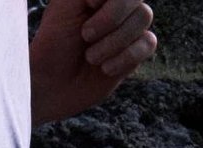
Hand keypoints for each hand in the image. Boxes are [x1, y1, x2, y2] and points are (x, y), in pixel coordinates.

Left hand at [32, 0, 155, 124]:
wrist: (53, 84)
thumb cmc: (54, 43)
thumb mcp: (65, 4)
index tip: (87, 4)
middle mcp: (116, 4)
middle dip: (111, 17)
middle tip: (85, 35)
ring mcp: (128, 27)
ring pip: (143, 17)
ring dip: (114, 41)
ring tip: (91, 57)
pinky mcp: (136, 51)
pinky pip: (148, 43)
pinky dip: (124, 57)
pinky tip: (105, 68)